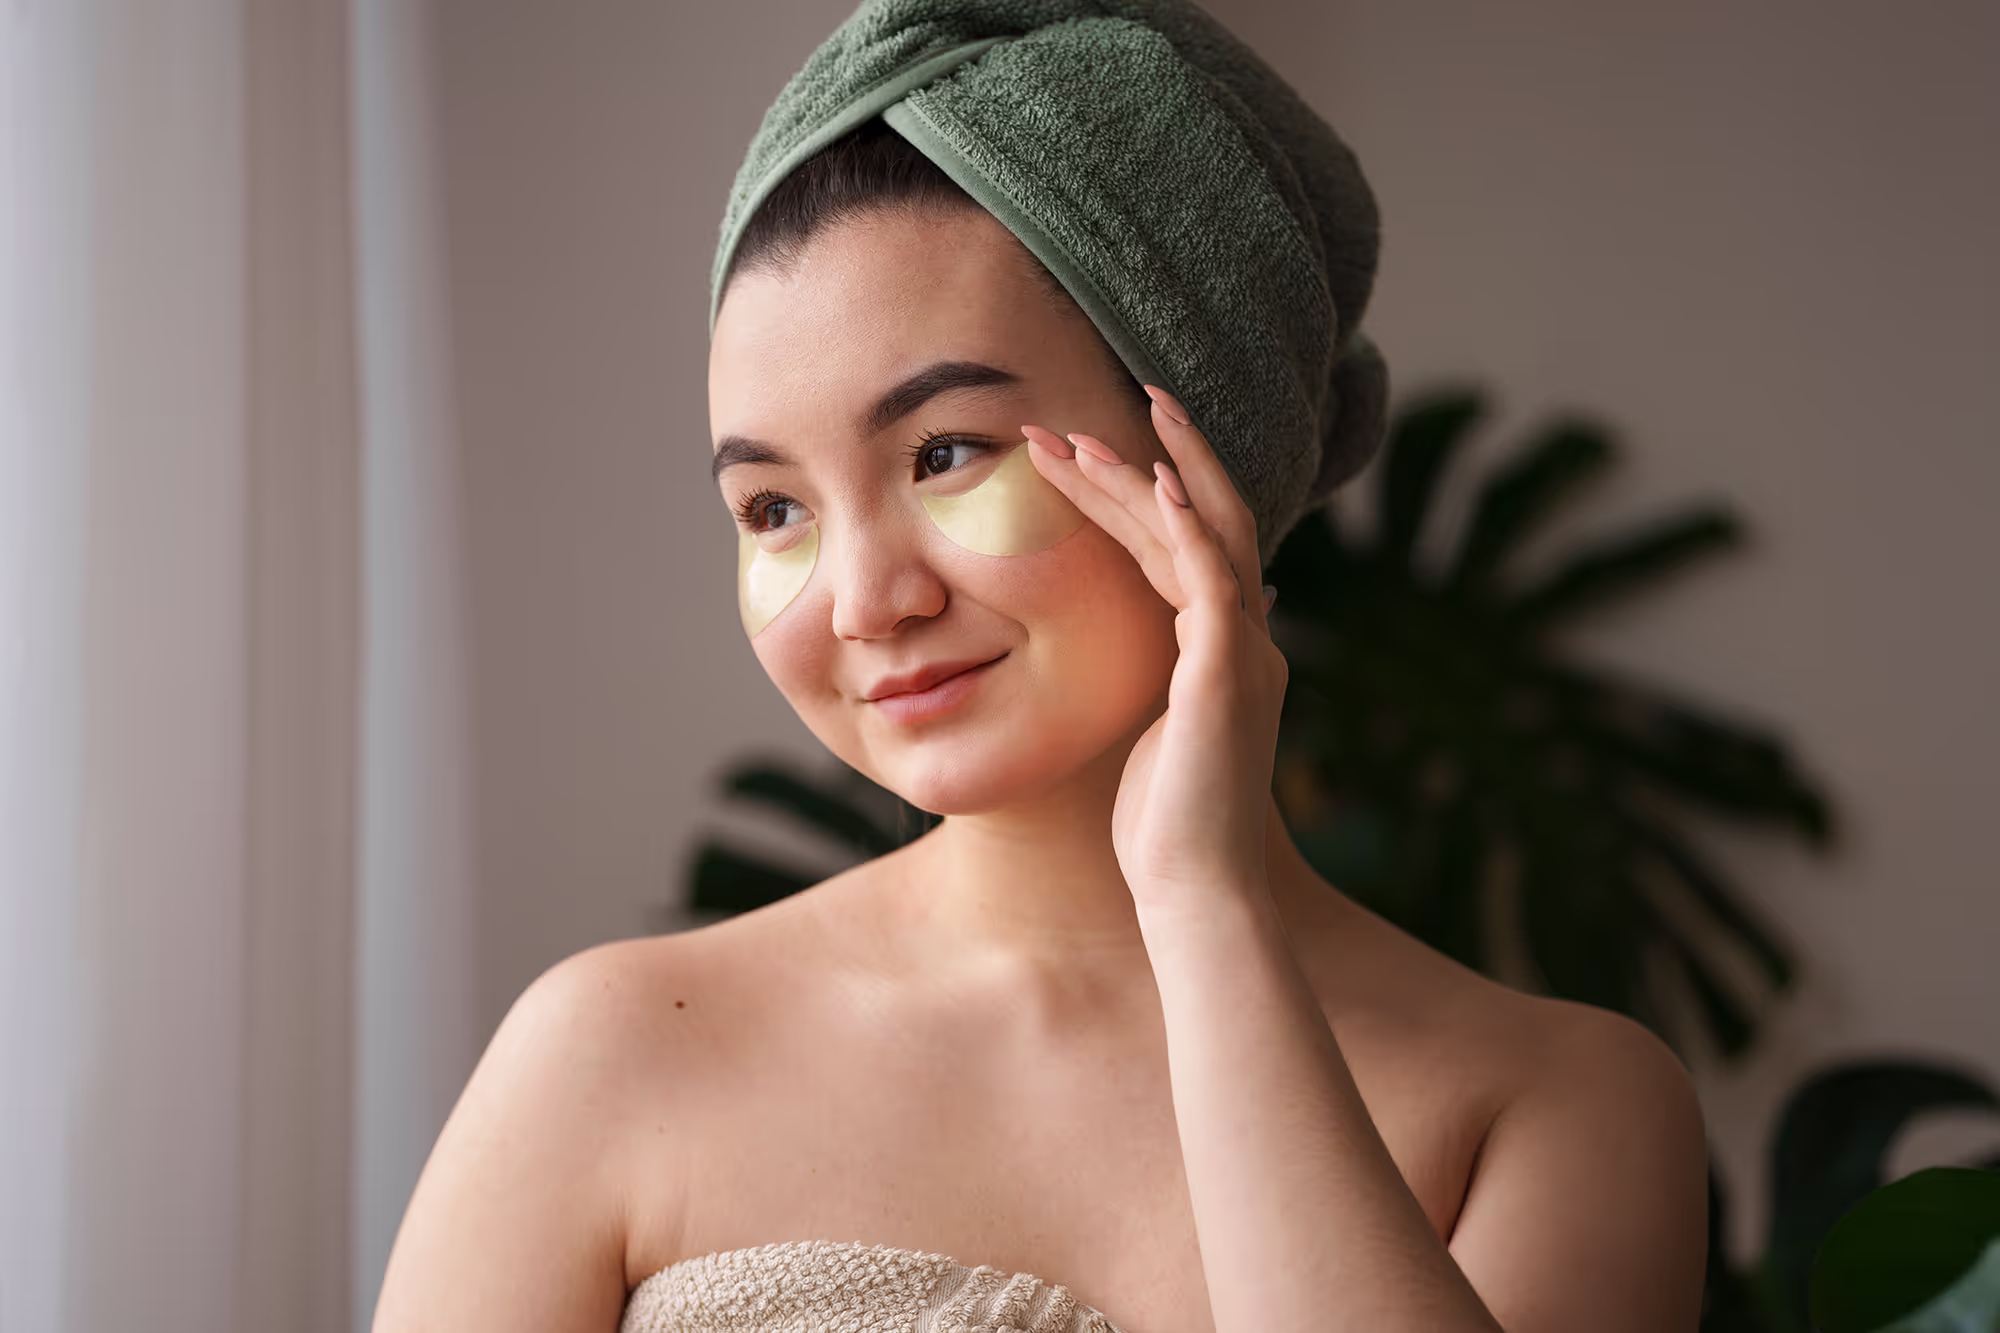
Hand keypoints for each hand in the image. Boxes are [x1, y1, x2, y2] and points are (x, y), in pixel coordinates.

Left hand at [1021, 387, 1287, 901]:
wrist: (1197, 892)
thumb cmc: (1165, 834)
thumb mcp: (1153, 743)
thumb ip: (1160, 691)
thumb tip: (1156, 665)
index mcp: (1225, 654)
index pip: (1181, 550)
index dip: (1133, 498)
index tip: (1079, 456)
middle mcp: (1245, 640)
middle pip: (1201, 521)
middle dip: (1143, 462)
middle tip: (1076, 418)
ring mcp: (1242, 652)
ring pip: (1203, 533)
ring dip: (1145, 476)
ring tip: (1081, 434)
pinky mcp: (1226, 672)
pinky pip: (1209, 578)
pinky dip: (1184, 525)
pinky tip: (1152, 481)